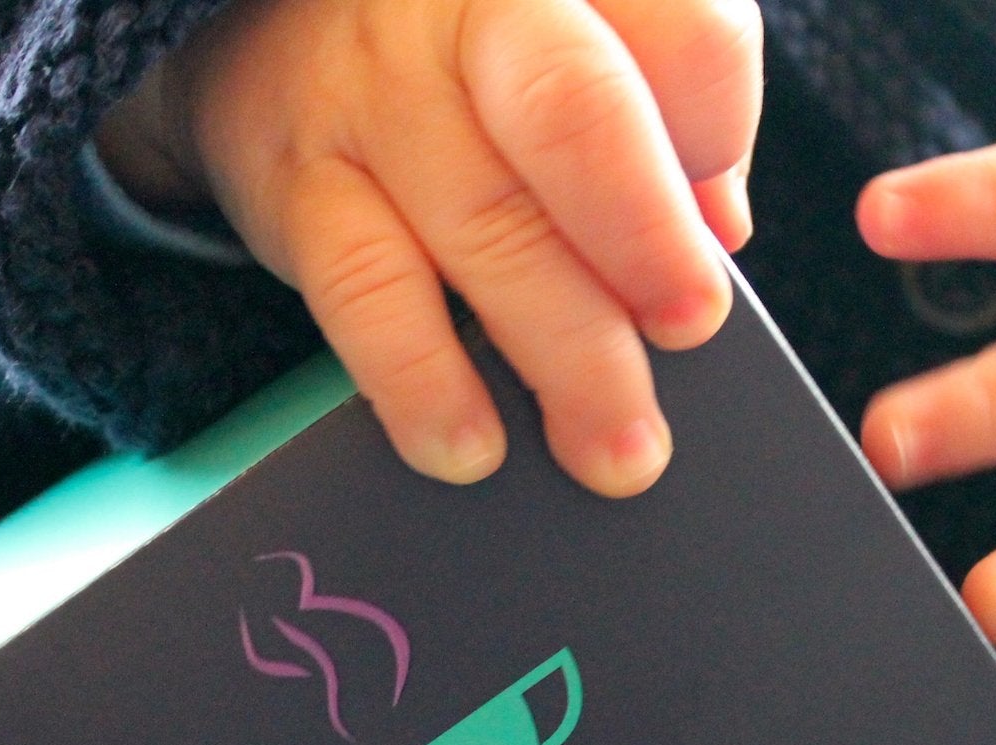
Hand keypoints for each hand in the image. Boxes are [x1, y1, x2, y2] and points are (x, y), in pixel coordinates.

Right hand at [97, 0, 761, 497]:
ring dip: (563, 355)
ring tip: (613, 449)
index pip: (688, 36)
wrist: (273, 34)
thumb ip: (667, 121)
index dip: (720, 142)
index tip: (722, 244)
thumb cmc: (471, 60)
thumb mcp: (583, 49)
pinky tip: (468, 445)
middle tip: (691, 334)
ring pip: (485, 224)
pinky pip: (366, 291)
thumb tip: (719, 236)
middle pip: (578, 119)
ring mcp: (376, 90)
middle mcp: (470, 8)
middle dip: (647, 245)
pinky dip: (424, 382)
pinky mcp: (300, 180)